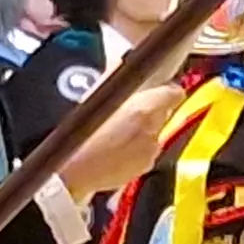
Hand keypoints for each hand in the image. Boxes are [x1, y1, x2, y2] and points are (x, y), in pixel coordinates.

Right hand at [58, 86, 180, 200]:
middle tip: (123, 112)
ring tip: (113, 134)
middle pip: (161, 113)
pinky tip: (113, 150)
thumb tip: (120, 70)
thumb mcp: (91, 97)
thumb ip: (114, 82)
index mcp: (144, 110)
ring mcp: (149, 151)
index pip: (173, 93)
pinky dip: (134, 150)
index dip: (165, 90)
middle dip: (147, 111)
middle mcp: (152, 131)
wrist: (70, 173)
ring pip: (153, 134)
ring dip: (140, 131)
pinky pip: (144, 152)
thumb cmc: (76, 137)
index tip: (158, 89)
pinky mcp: (143, 167)